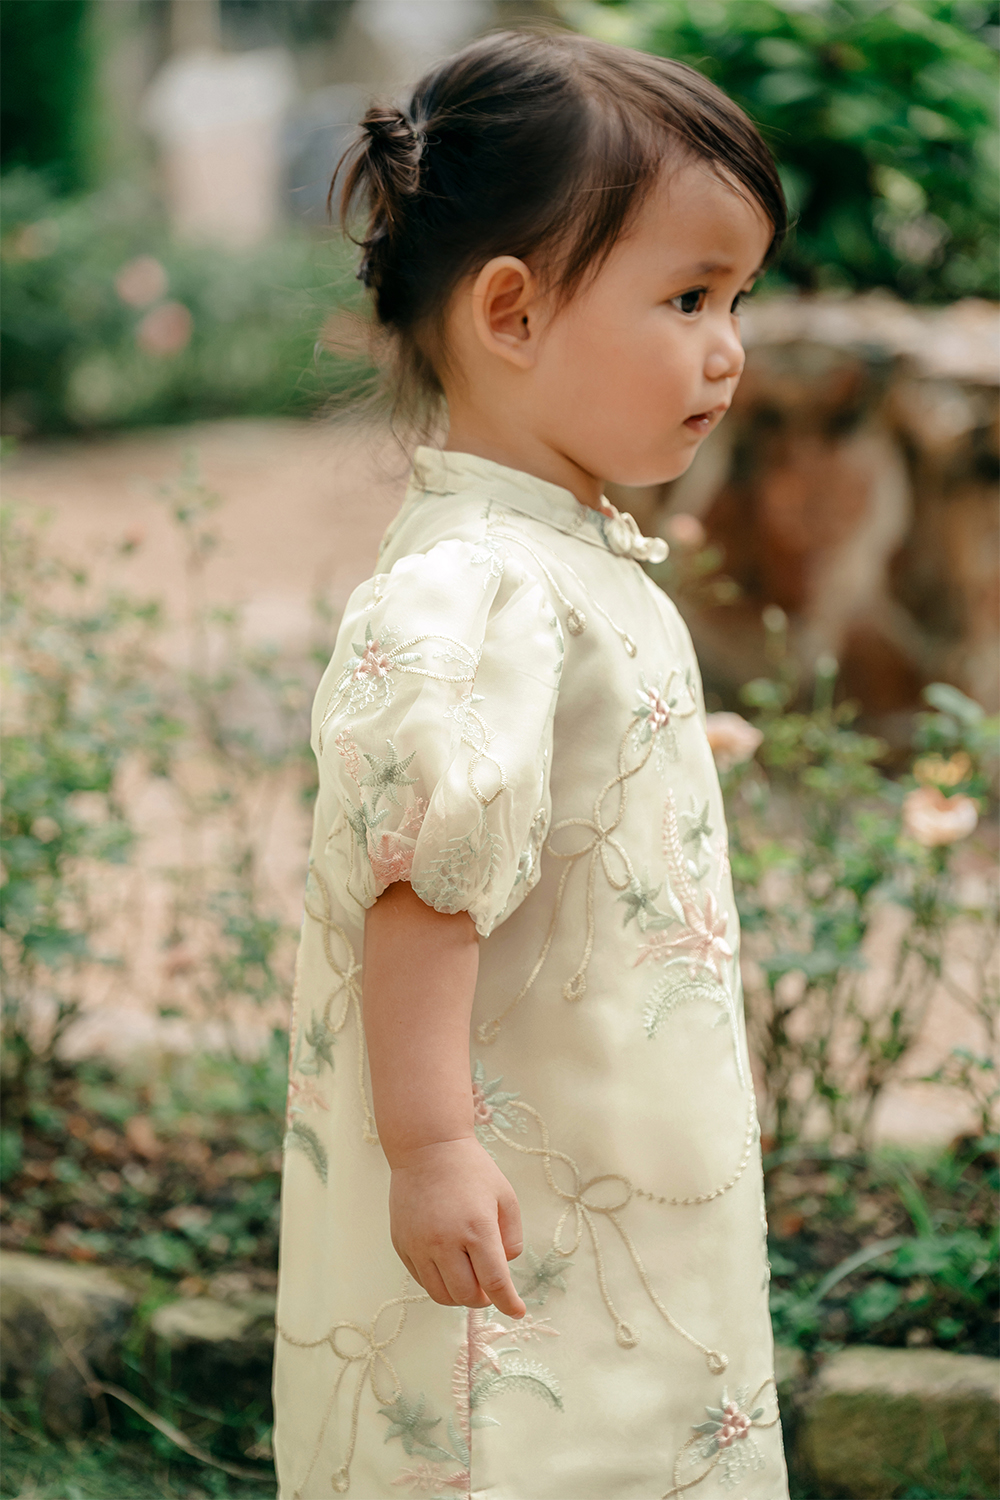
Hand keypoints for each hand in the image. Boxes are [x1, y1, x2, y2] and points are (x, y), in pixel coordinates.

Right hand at [388, 1136, 525, 1317]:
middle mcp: (445, 1241)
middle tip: (491, 1288)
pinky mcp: (402, 1244)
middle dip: (484, 1298)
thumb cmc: (472, 1170)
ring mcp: (419, 1244)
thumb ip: (512, 1237)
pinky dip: (439, 1282)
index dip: (508, 1303)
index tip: (517, 1311)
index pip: (495, 1282)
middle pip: (466, 1295)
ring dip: (460, 1296)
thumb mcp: (505, 1196)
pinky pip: (422, 1279)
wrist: (427, 1148)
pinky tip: (449, 1266)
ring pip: (441, 1294)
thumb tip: (504, 1267)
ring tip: (469, 1279)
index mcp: (477, 1228)